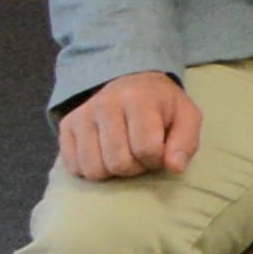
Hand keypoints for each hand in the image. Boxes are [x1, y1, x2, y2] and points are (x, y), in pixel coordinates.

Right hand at [58, 71, 198, 182]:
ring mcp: (82, 115)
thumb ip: (186, 142)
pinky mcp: (66, 126)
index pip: (146, 148)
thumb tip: (175, 168)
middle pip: (118, 163)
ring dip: (113, 171)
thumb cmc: (162, 105)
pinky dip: (92, 169)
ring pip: (94, 169)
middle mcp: (105, 104)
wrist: (130, 82)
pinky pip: (74, 168)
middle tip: (141, 154)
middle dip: (135, 168)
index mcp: (138, 99)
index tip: (160, 150)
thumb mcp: (186, 117)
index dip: (157, 159)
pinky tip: (104, 155)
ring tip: (124, 154)